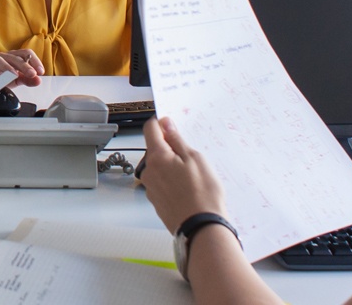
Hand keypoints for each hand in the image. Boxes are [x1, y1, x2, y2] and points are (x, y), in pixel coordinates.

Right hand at [0, 49, 43, 88]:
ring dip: (8, 68)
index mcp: (13, 57)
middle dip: (25, 66)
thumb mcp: (16, 79)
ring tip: (14, 75)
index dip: (35, 61)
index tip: (40, 71)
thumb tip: (38, 80)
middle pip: (15, 58)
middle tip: (32, 74)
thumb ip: (28, 80)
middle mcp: (3, 57)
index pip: (26, 53)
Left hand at [140, 117, 228, 233]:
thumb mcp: (194, 158)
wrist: (201, 228)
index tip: (171, 124)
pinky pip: (162, 184)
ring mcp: (151, 189)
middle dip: (170, 149)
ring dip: (172, 167)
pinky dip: (173, 183)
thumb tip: (166, 125)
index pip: (150, 129)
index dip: (161, 124)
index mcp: (156, 157)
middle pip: (155, 150)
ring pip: (159, 168)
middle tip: (191, 156)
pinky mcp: (157, 203)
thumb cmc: (202, 195)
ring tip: (193, 178)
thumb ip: (177, 140)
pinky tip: (189, 190)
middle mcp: (149, 172)